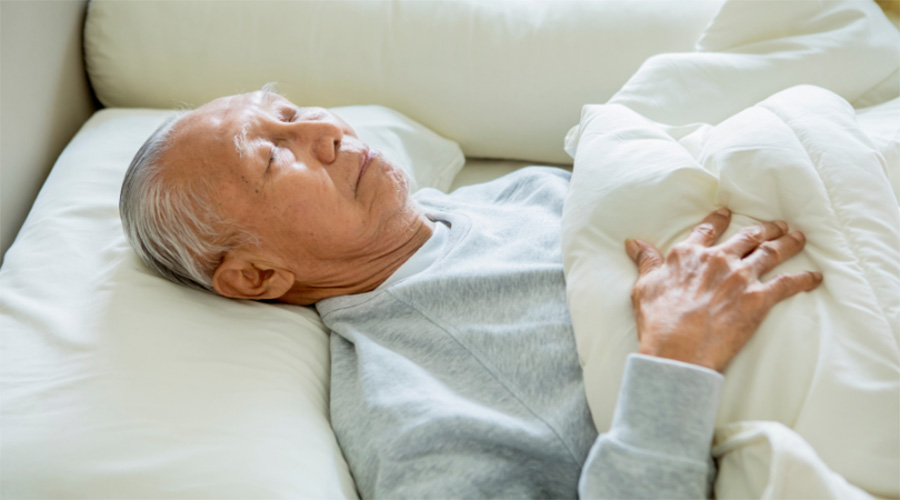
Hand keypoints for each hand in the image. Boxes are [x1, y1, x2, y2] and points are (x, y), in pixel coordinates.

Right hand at [625, 208, 822, 371]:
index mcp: (689, 254)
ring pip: (770, 252)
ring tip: (797, 237)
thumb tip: (633, 242)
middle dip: (764, 228)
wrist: (677, 349)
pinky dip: (804, 279)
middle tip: (776, 224)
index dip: (719, 219)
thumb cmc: (658, 320)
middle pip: (746, 236)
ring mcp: (740, 277)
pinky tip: (815, 276)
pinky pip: (788, 283)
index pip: (708, 229)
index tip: (728, 213)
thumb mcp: (644, 286)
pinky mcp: (758, 299)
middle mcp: (717, 259)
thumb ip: (646, 261)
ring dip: (787, 243)